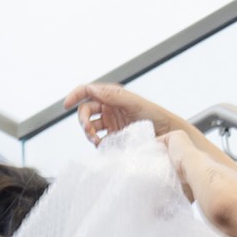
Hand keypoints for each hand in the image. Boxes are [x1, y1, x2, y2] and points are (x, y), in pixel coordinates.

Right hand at [66, 81, 194, 142]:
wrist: (170, 137)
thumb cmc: (157, 117)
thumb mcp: (136, 104)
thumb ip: (114, 96)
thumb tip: (92, 89)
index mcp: (112, 96)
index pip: (87, 92)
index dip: (75, 96)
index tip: (66, 105)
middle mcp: (110, 109)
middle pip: (85, 111)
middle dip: (83, 120)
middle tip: (89, 131)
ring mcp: (112, 124)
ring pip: (91, 127)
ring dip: (89, 133)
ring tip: (97, 141)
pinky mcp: (116, 138)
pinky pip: (101, 140)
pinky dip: (99, 143)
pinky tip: (104, 146)